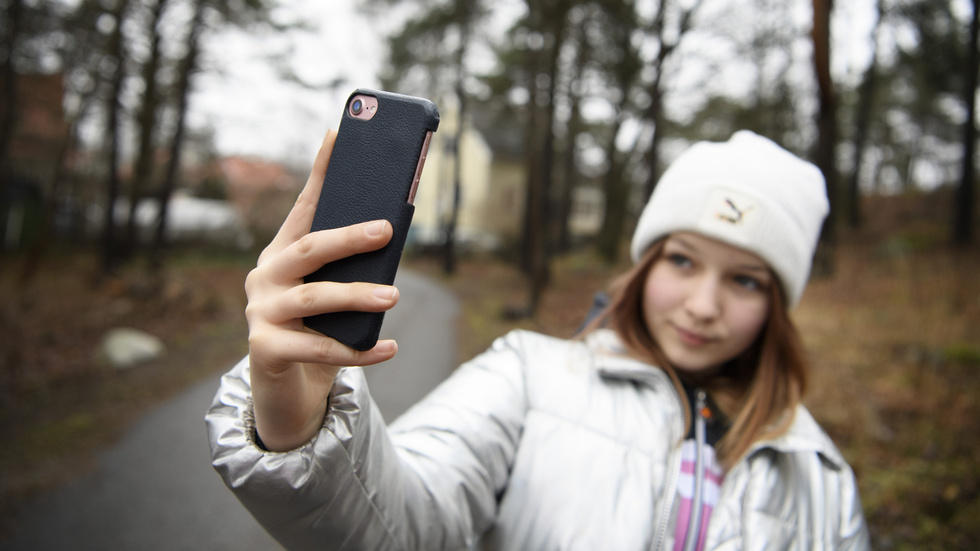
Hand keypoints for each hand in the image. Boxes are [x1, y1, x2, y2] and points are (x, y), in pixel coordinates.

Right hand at [244, 129, 400, 450]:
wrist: (284, 389)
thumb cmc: (315, 331)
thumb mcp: (329, 294)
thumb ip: (348, 268)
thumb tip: (391, 230)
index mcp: (281, 254)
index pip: (304, 207)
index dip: (322, 173)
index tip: (339, 135)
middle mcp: (264, 277)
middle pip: (308, 249)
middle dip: (348, 237)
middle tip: (387, 230)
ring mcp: (260, 313)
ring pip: (313, 299)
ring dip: (357, 295)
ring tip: (394, 295)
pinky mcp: (265, 350)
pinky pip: (318, 350)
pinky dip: (358, 351)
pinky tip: (389, 347)